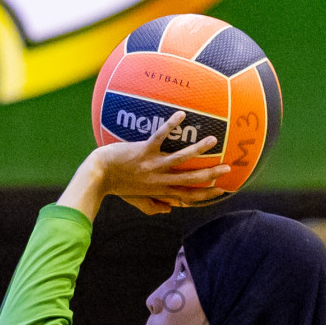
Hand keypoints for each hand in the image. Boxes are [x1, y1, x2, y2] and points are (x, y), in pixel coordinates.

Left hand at [57, 111, 230, 219]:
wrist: (97, 176)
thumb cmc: (116, 186)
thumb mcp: (136, 200)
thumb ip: (153, 206)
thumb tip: (170, 209)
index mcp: (160, 190)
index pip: (188, 195)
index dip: (206, 194)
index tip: (222, 189)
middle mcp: (159, 180)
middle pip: (190, 179)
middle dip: (211, 174)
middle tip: (228, 168)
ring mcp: (152, 165)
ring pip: (180, 159)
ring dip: (198, 150)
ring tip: (213, 141)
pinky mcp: (142, 151)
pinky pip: (159, 137)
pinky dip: (171, 126)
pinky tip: (181, 115)